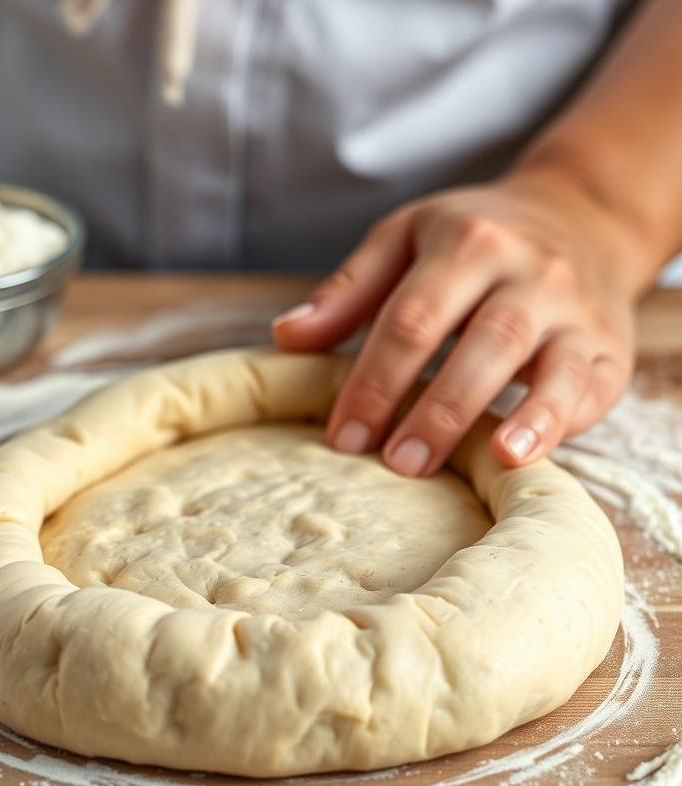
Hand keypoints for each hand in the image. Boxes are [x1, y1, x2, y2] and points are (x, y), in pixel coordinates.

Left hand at [272, 169, 638, 475]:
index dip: (374, 381)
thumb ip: (348, 291)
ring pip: (543, 363)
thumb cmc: (473, 236)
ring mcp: (573, 308)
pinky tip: (525, 457)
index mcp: (465, 241)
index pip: (411, 319)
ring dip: (505, 418)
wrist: (580, 215)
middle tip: (393, 463)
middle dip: (434, 409)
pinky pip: (589, 386)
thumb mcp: (405, 240)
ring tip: (472, 463)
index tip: (343, 436)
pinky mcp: (607, 344)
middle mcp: (527, 270)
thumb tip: (285, 337)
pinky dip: (560, 422)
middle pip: (478, 343)